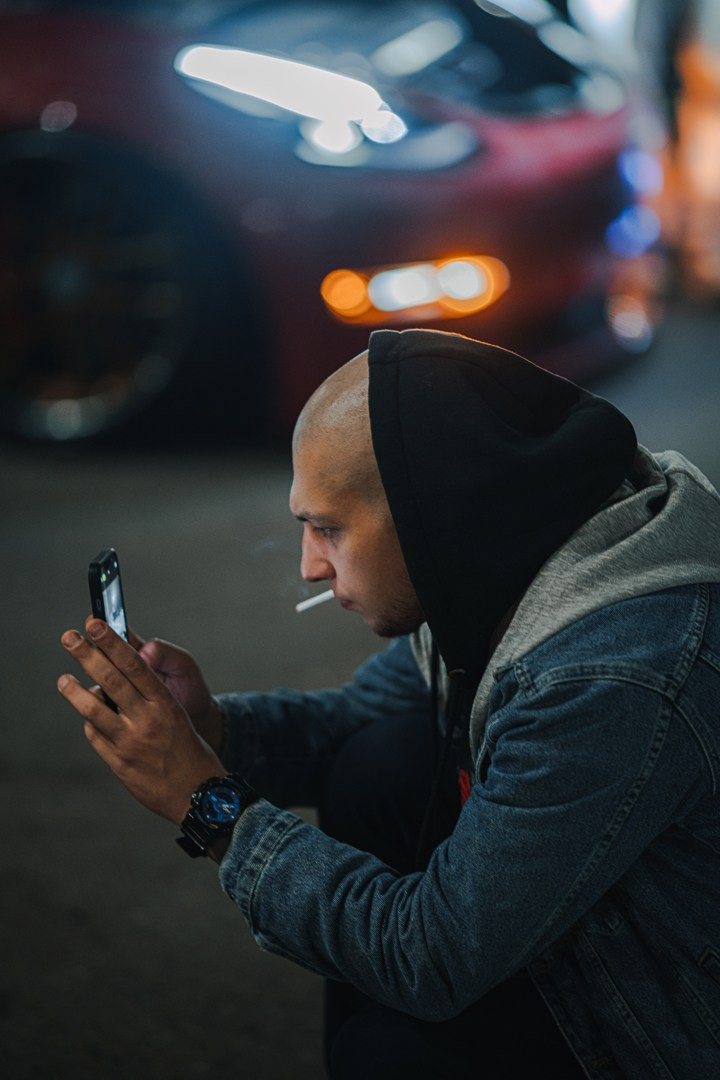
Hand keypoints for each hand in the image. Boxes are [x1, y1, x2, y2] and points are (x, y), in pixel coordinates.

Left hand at [58, 618, 223, 825]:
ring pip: (93, 709)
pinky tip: (89, 715)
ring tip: (63, 680)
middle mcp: (147, 720)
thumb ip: (149, 695)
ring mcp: (130, 743)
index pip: (134, 664)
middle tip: (69, 637)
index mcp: (165, 703)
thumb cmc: (189, 749)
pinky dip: (90, 722)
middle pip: (110, 679)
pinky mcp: (118, 763)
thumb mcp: (176, 714)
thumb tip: (118, 674)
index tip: (95, 624)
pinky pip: (96, 735)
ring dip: (75, 691)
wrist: (199, 793)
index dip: (113, 642)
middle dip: (86, 655)